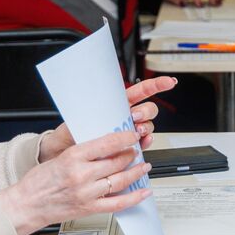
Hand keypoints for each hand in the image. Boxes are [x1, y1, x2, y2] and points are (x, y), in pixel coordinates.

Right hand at [0, 130, 151, 234]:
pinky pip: (117, 204)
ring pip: (120, 180)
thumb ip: (82, 153)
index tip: (132, 135)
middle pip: (117, 162)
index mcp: (73, 157)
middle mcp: (82, 175)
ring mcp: (87, 193)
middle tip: (136, 150)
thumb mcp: (59, 157)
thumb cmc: (37, 182)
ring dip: (136, 172)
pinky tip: (143, 192)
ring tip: (143, 167)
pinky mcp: (89, 208)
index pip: (107, 144)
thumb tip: (105, 146)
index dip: (124, 138)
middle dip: (131, 154)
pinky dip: (134, 198)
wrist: (25, 205)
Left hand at [38, 76, 173, 161]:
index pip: (140, 91)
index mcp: (116, 103)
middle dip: (146, 112)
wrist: (65, 152)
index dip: (157, 85)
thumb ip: (93, 110)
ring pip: (148, 126)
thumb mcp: (80, 116)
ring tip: (135, 133)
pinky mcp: (128, 147)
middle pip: (148, 109)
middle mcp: (125, 116)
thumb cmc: (71, 132)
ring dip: (145, 129)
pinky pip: (144, 143)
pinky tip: (142, 144)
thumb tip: (100, 105)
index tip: (169, 82)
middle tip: (135, 117)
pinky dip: (146, 143)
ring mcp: (128, 131)